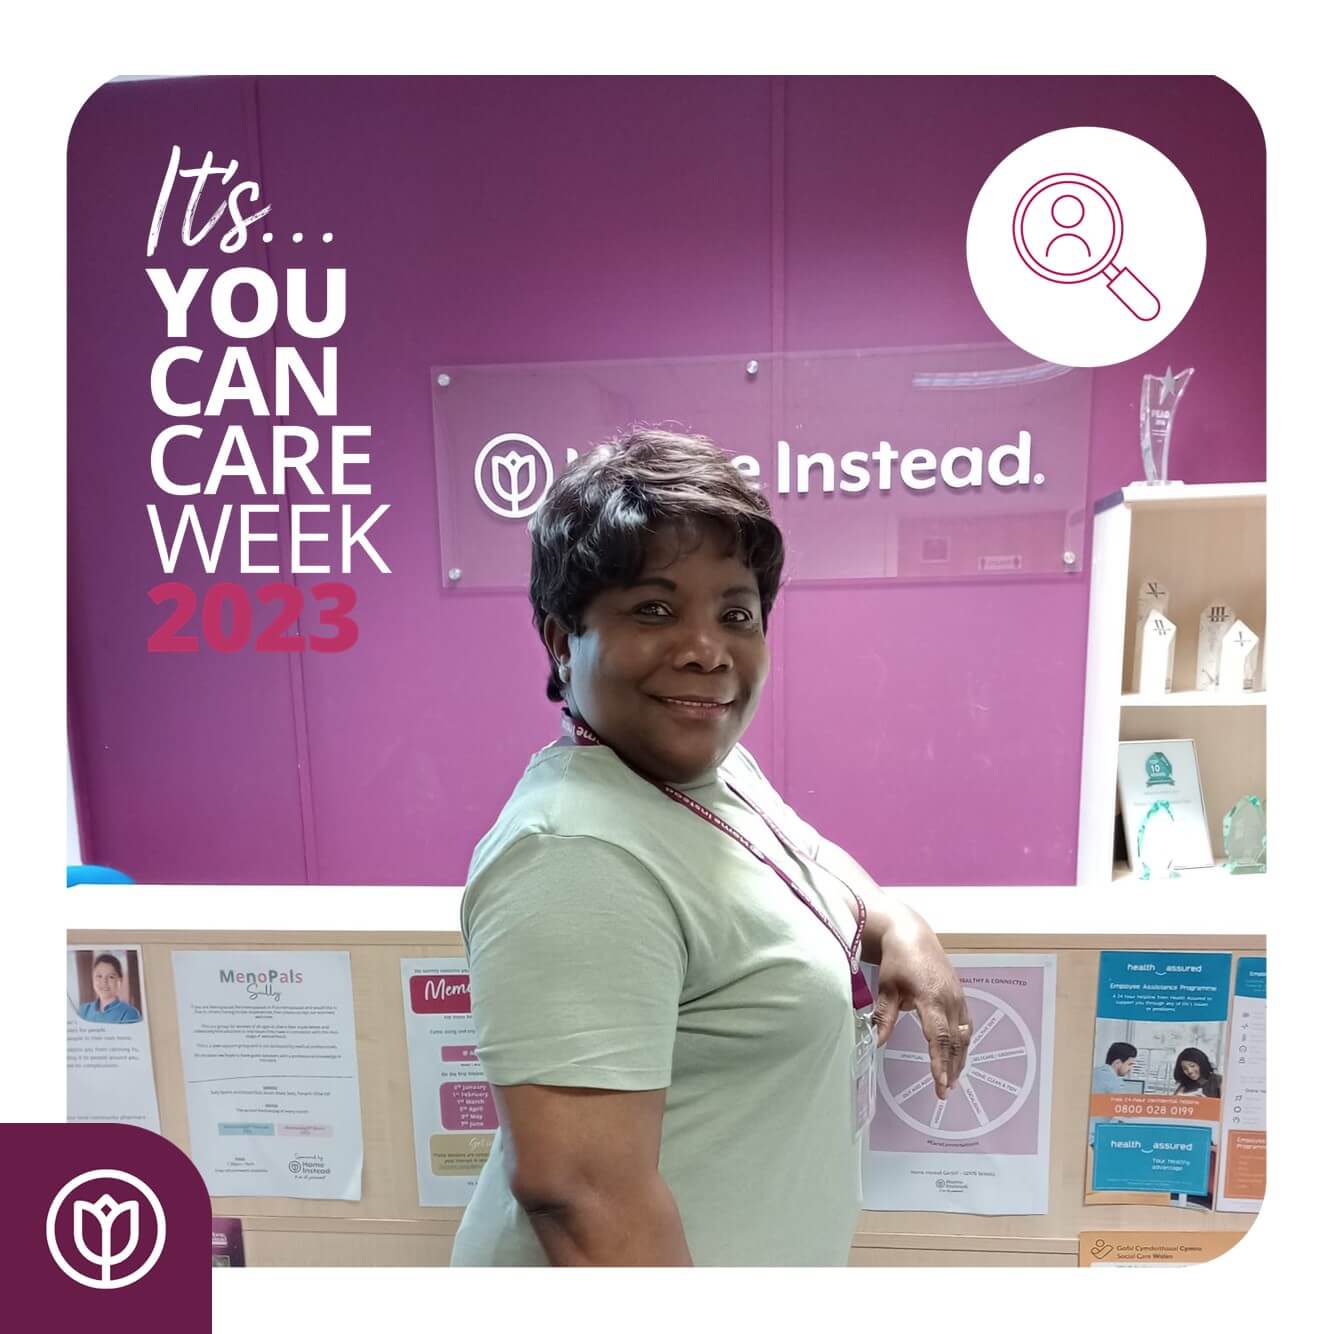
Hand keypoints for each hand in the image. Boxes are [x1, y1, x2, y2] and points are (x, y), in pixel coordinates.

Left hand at [871, 918, 970, 1099]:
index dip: (940, 1061)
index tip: (940, 1083)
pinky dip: (963, 1042)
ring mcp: (957, 996)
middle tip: (945, 1092)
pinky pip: (966, 1023)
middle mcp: (949, 998)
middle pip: (955, 1040)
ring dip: (960, 1058)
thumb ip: (884, 1015)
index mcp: (931, 997)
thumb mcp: (887, 987)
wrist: (911, 934)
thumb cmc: (897, 959)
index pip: (938, 1036)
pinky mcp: (959, 994)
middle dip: (951, 1068)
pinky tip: (959, 1055)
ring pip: (964, 1034)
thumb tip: (877, 1042)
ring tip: (952, 1080)